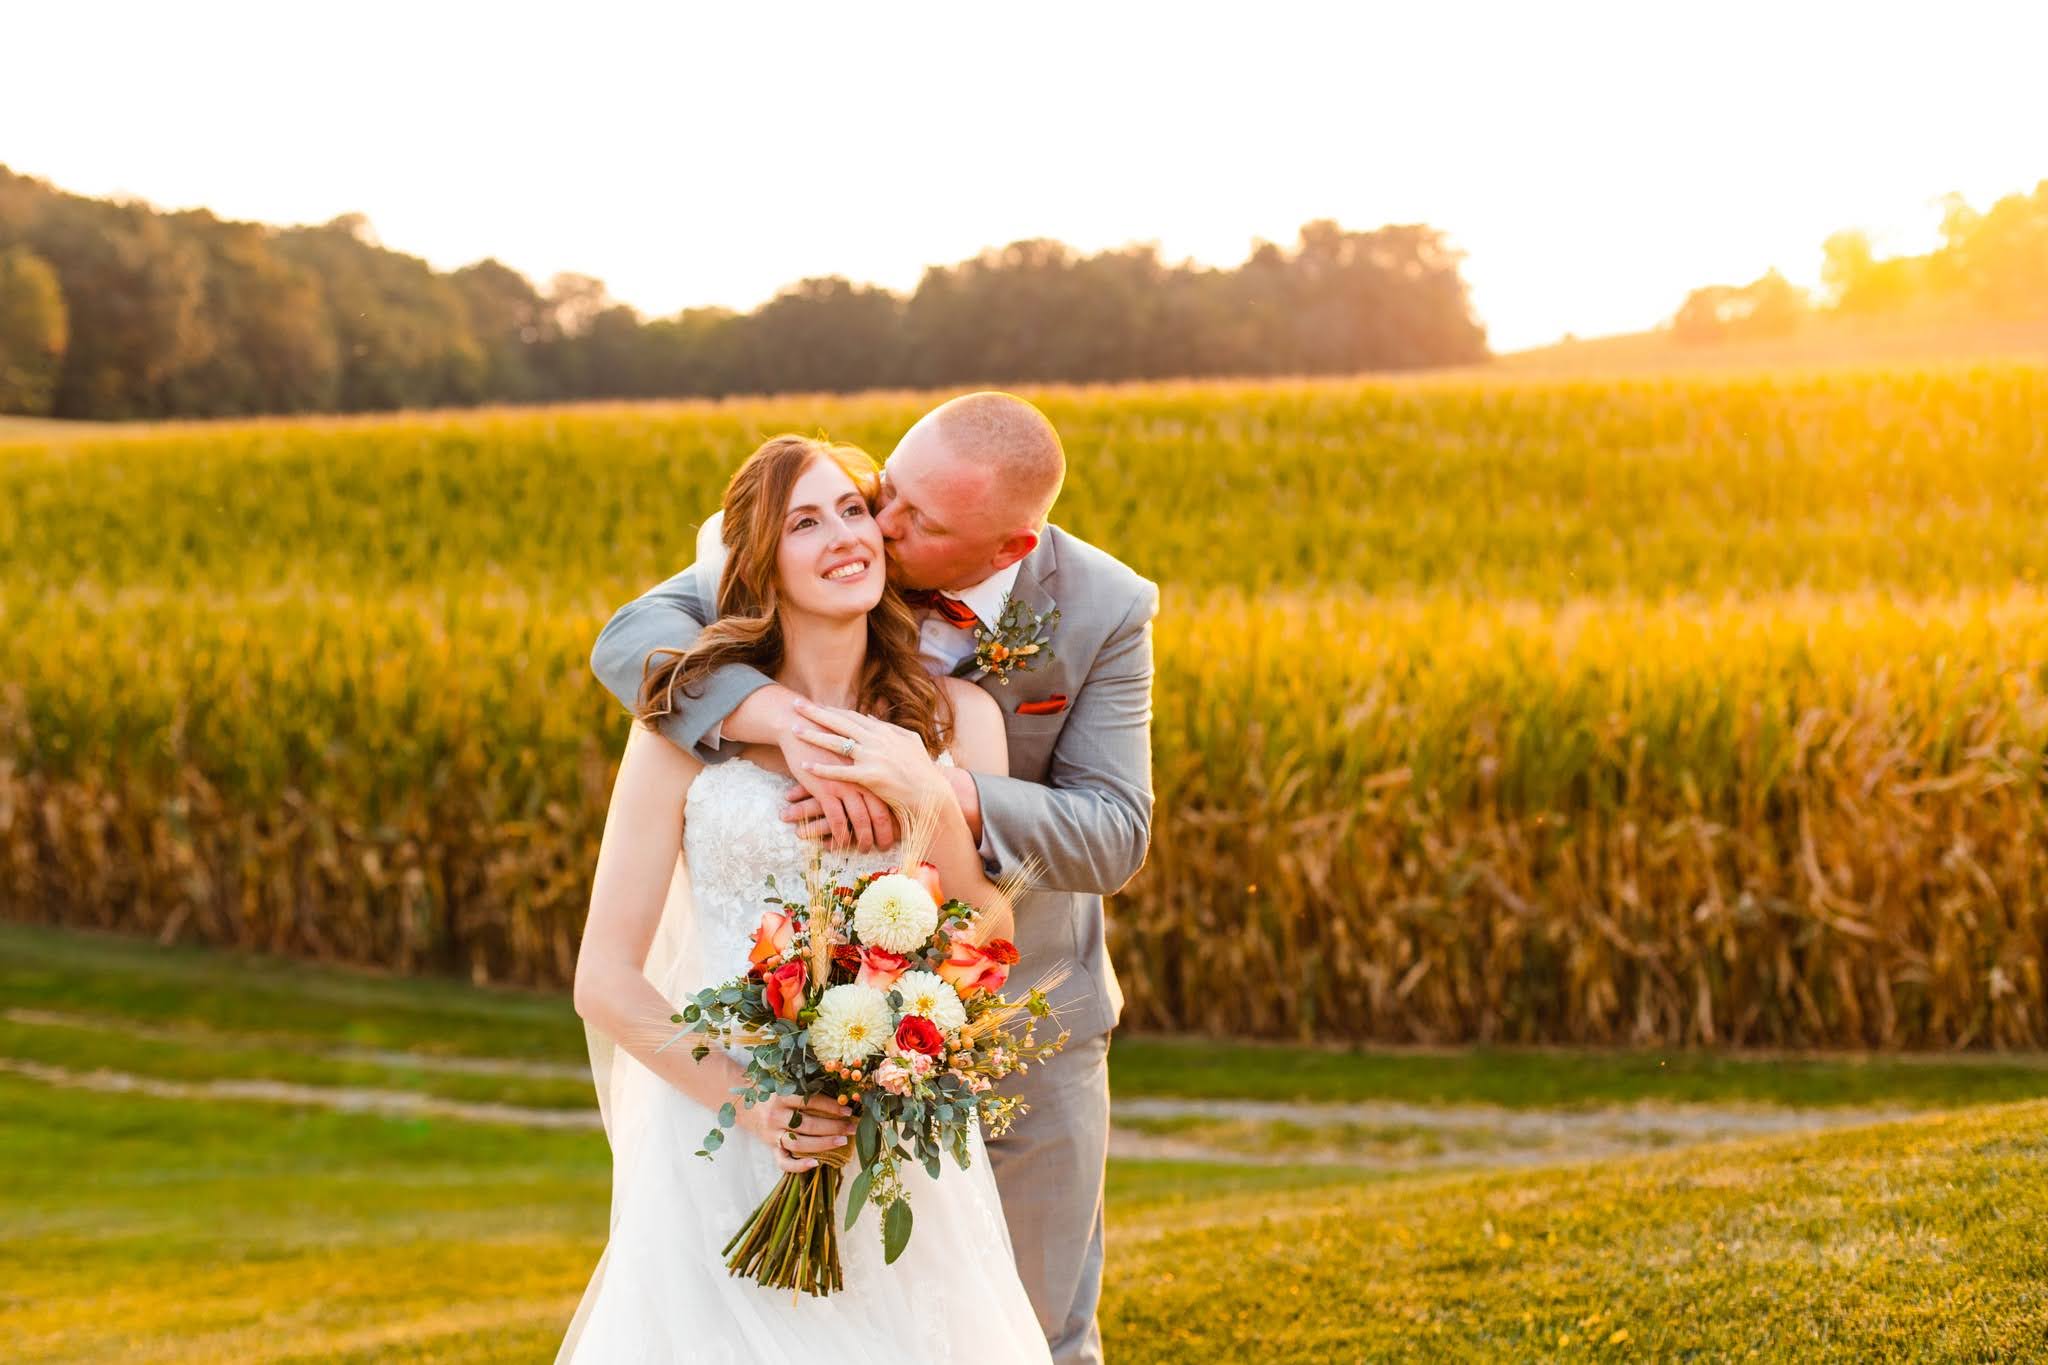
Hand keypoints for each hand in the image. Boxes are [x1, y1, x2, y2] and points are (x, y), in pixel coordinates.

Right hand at [741, 1091, 856, 1173]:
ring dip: (824, 1143)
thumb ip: (804, 1086)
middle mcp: (776, 1115)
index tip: (848, 1109)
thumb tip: (838, 1091)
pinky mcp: (770, 1147)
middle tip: (852, 1127)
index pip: (809, 1101)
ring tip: (842, 1141)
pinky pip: (783, 1161)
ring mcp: (772, 1133)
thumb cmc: (771, 1092)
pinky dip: (798, 1166)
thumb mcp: (784, 1083)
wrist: (743, 1104)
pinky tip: (816, 1164)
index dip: (830, 1106)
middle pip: (808, 1124)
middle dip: (833, 1126)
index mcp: (781, 1096)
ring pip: (800, 1143)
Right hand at [776, 720, 898, 852]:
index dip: (897, 817)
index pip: (892, 798)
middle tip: (884, 847)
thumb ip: (870, 761)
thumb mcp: (854, 748)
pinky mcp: (826, 789)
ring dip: (862, 839)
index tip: (899, 831)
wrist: (800, 728)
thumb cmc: (827, 739)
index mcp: (874, 766)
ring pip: (860, 820)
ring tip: (864, 850)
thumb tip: (885, 776)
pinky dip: (840, 836)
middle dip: (884, 834)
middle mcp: (863, 777)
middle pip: (880, 813)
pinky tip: (840, 845)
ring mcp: (845, 784)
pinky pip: (836, 820)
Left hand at [790, 699, 949, 811]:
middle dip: (816, 713)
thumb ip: (890, 727)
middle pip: (839, 723)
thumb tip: (870, 717)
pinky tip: (805, 767)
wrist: (930, 794)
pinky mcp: (870, 777)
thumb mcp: (910, 741)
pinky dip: (822, 769)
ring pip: (836, 743)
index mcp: (884, 731)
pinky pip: (840, 772)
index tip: (815, 705)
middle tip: (796, 705)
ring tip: (794, 731)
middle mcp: (876, 740)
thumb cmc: (922, 770)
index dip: (832, 710)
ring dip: (813, 736)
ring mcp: (872, 757)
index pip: (852, 716)